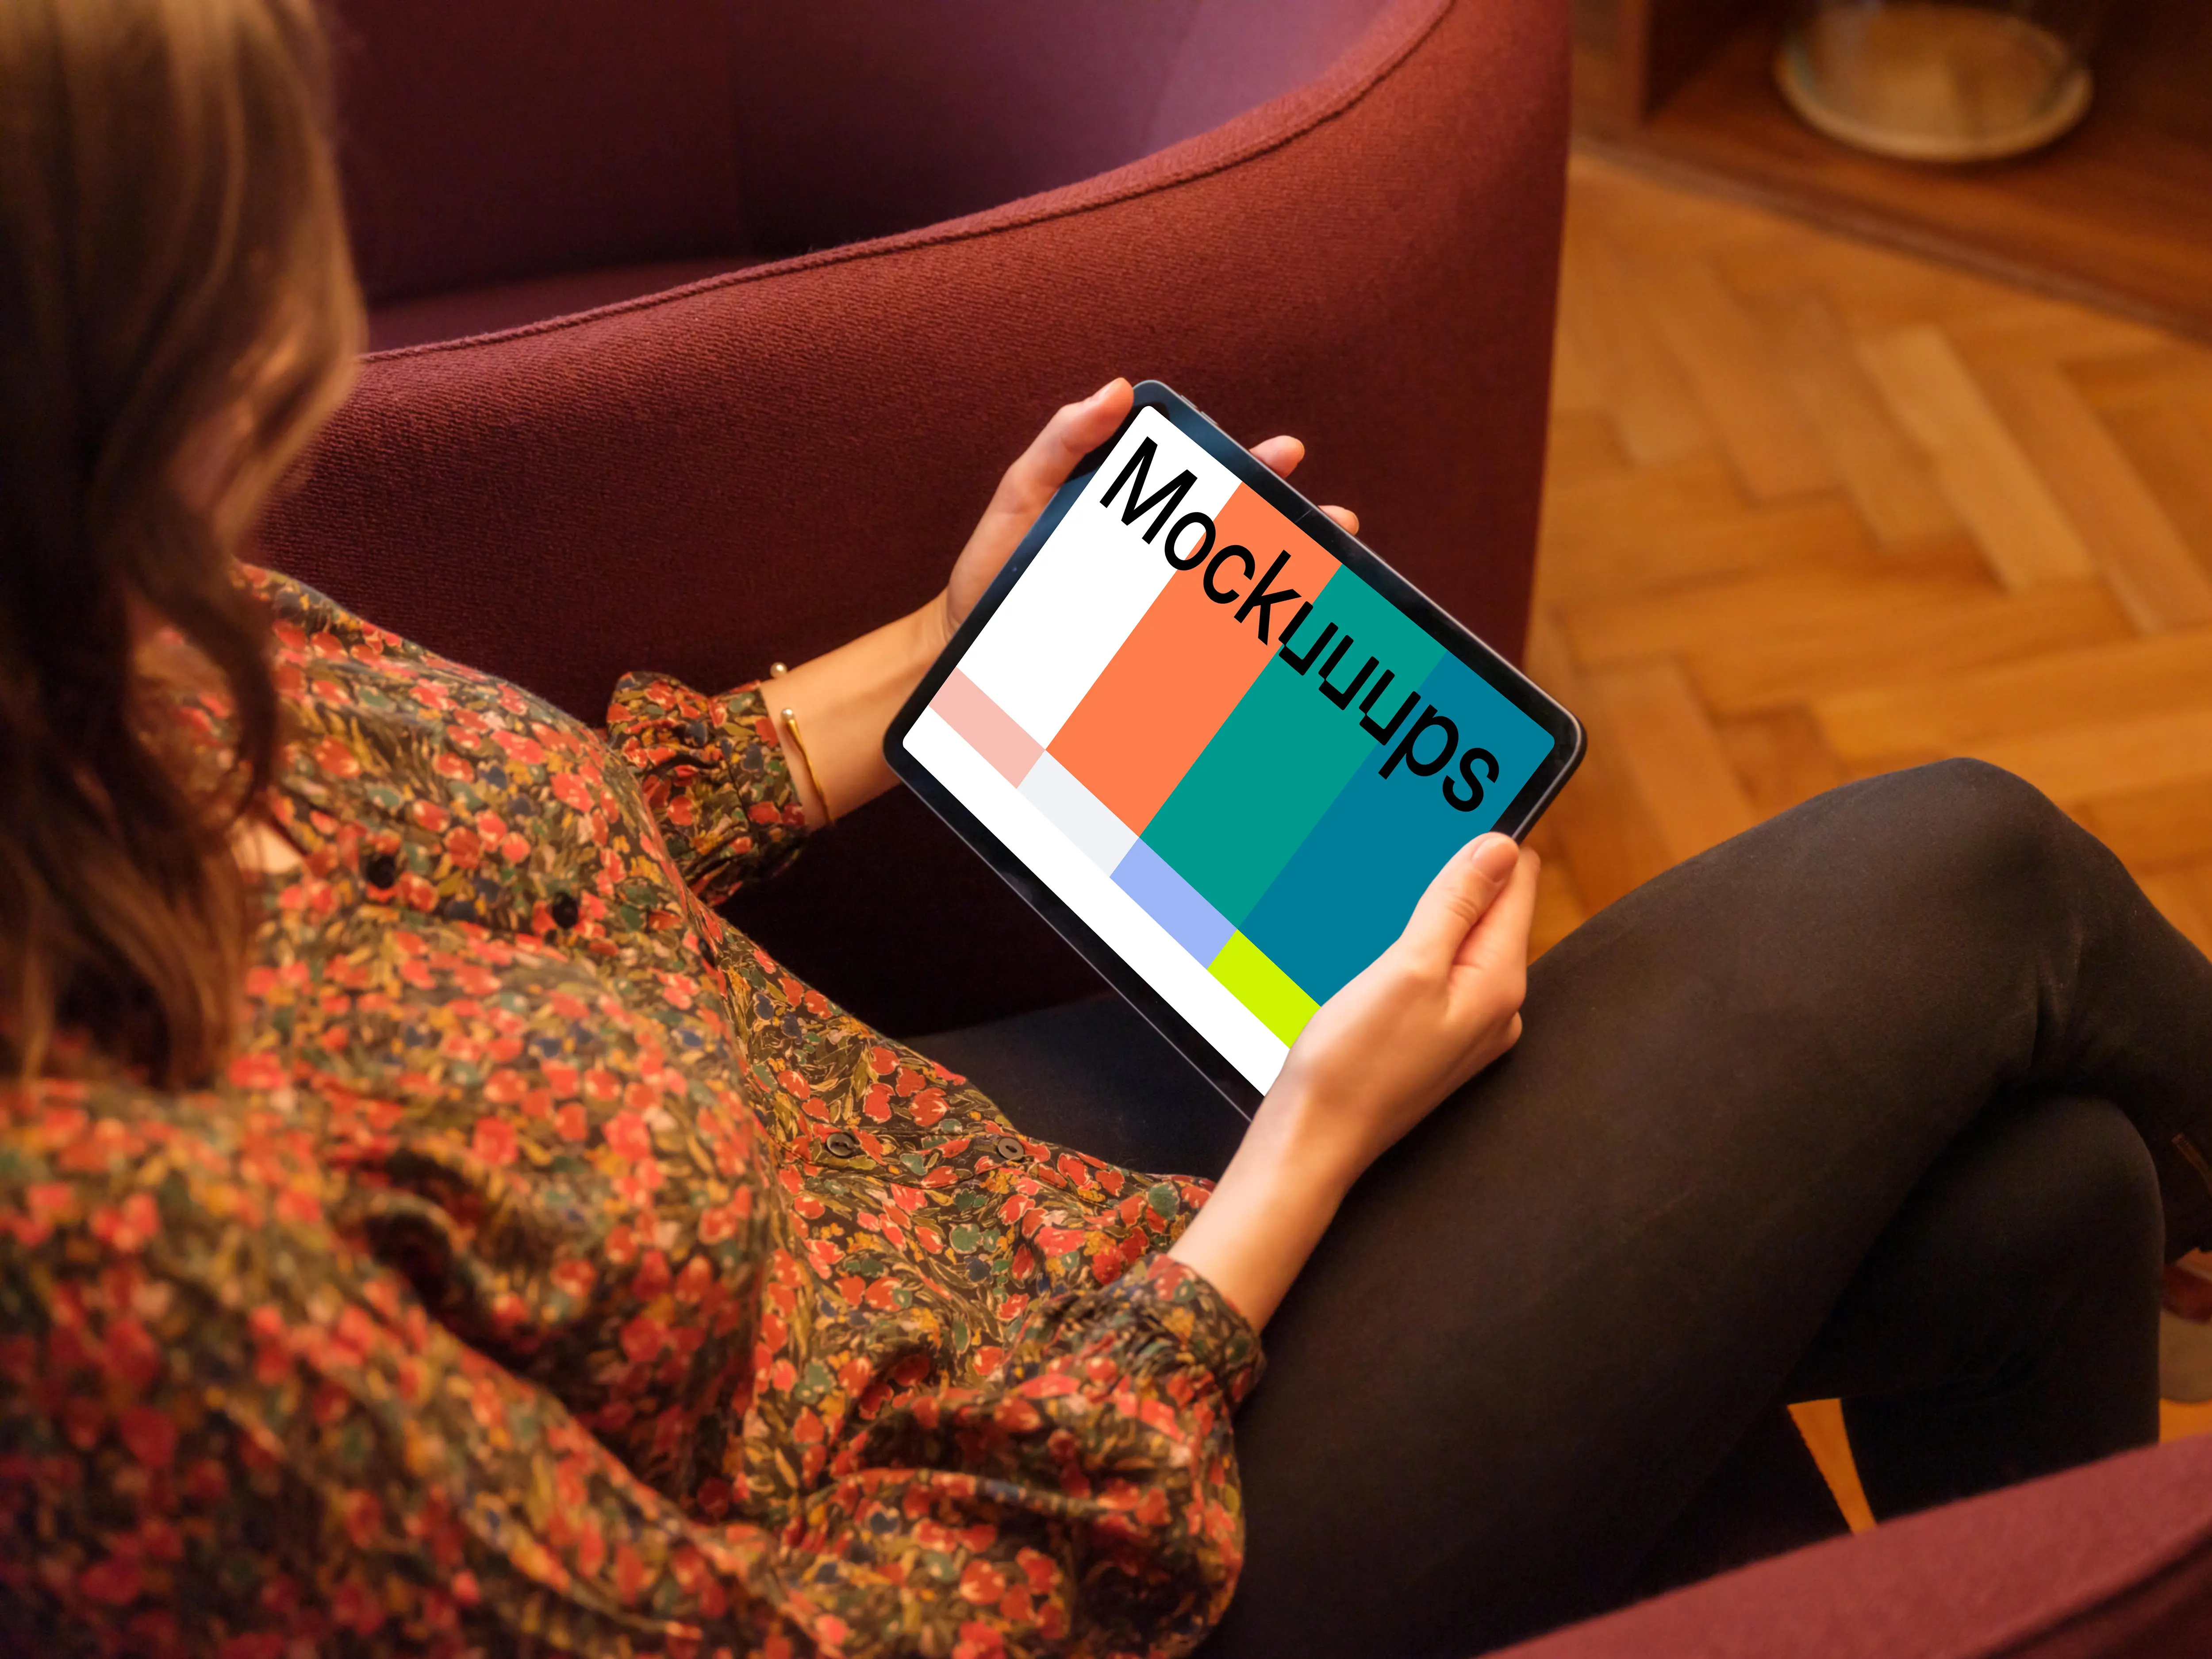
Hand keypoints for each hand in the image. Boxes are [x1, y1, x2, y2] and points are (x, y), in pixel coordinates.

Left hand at [937, 377, 1360, 646]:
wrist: (960, 647)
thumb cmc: (994, 568)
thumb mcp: (1021, 493)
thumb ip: (1063, 442)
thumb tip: (1117, 388)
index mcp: (1137, 517)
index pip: (1207, 485)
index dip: (1252, 466)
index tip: (1285, 454)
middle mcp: (1157, 564)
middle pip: (1239, 539)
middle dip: (1292, 526)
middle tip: (1336, 519)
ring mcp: (1157, 612)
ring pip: (1234, 594)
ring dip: (1287, 582)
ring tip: (1327, 574)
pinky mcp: (1146, 656)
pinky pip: (1205, 649)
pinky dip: (1244, 648)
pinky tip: (1271, 644)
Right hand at [1268, 832, 1537, 1189]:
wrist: (1314, 1141)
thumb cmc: (1354, 1064)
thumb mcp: (1408, 969)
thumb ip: (1457, 906)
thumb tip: (1500, 847)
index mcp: (1499, 983)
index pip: (1517, 883)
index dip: (1485, 842)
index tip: (1448, 811)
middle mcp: (1497, 1006)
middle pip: (1491, 911)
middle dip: (1454, 876)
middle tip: (1404, 846)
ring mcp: (1467, 1026)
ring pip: (1460, 941)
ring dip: (1429, 911)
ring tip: (1384, 891)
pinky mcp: (1433, 1037)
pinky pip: (1437, 972)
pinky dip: (1413, 947)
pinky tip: (1376, 944)